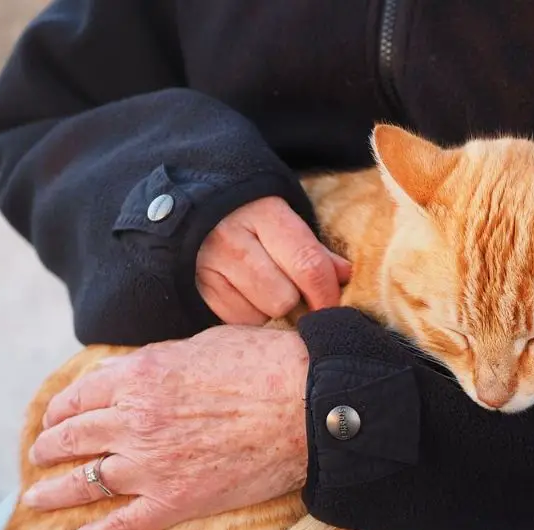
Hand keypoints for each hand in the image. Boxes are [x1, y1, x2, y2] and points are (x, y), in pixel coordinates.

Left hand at [21, 326, 309, 529]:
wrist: (308, 405)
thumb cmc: (267, 364)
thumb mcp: (204, 343)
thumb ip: (163, 359)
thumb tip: (143, 370)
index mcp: (139, 376)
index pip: (80, 396)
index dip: (61, 408)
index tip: (54, 417)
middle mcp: (134, 421)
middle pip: (73, 437)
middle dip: (49, 447)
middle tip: (40, 455)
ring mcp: (151, 465)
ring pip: (85, 482)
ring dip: (54, 492)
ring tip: (36, 498)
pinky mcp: (176, 501)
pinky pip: (122, 525)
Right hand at [197, 196, 350, 324]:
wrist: (188, 205)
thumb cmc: (247, 215)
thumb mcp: (280, 218)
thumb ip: (312, 249)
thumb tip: (345, 275)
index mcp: (264, 213)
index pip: (308, 264)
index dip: (327, 293)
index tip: (332, 306)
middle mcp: (232, 238)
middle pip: (284, 298)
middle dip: (294, 301)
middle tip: (291, 291)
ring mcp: (208, 265)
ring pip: (259, 315)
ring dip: (269, 311)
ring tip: (262, 290)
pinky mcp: (194, 288)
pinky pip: (234, 321)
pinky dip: (245, 316)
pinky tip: (241, 295)